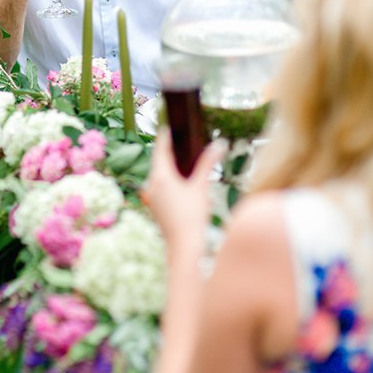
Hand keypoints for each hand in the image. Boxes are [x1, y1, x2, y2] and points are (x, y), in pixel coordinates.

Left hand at [142, 131, 225, 245]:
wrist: (184, 245)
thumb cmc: (193, 215)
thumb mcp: (202, 186)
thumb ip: (209, 163)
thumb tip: (220, 144)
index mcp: (161, 177)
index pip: (160, 150)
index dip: (164, 138)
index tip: (166, 127)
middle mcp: (152, 185)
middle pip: (159, 163)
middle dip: (168, 152)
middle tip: (175, 140)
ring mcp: (152, 198)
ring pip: (159, 176)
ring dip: (170, 168)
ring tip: (182, 161)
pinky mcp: (156, 207)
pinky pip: (161, 188)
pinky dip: (170, 181)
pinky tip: (183, 184)